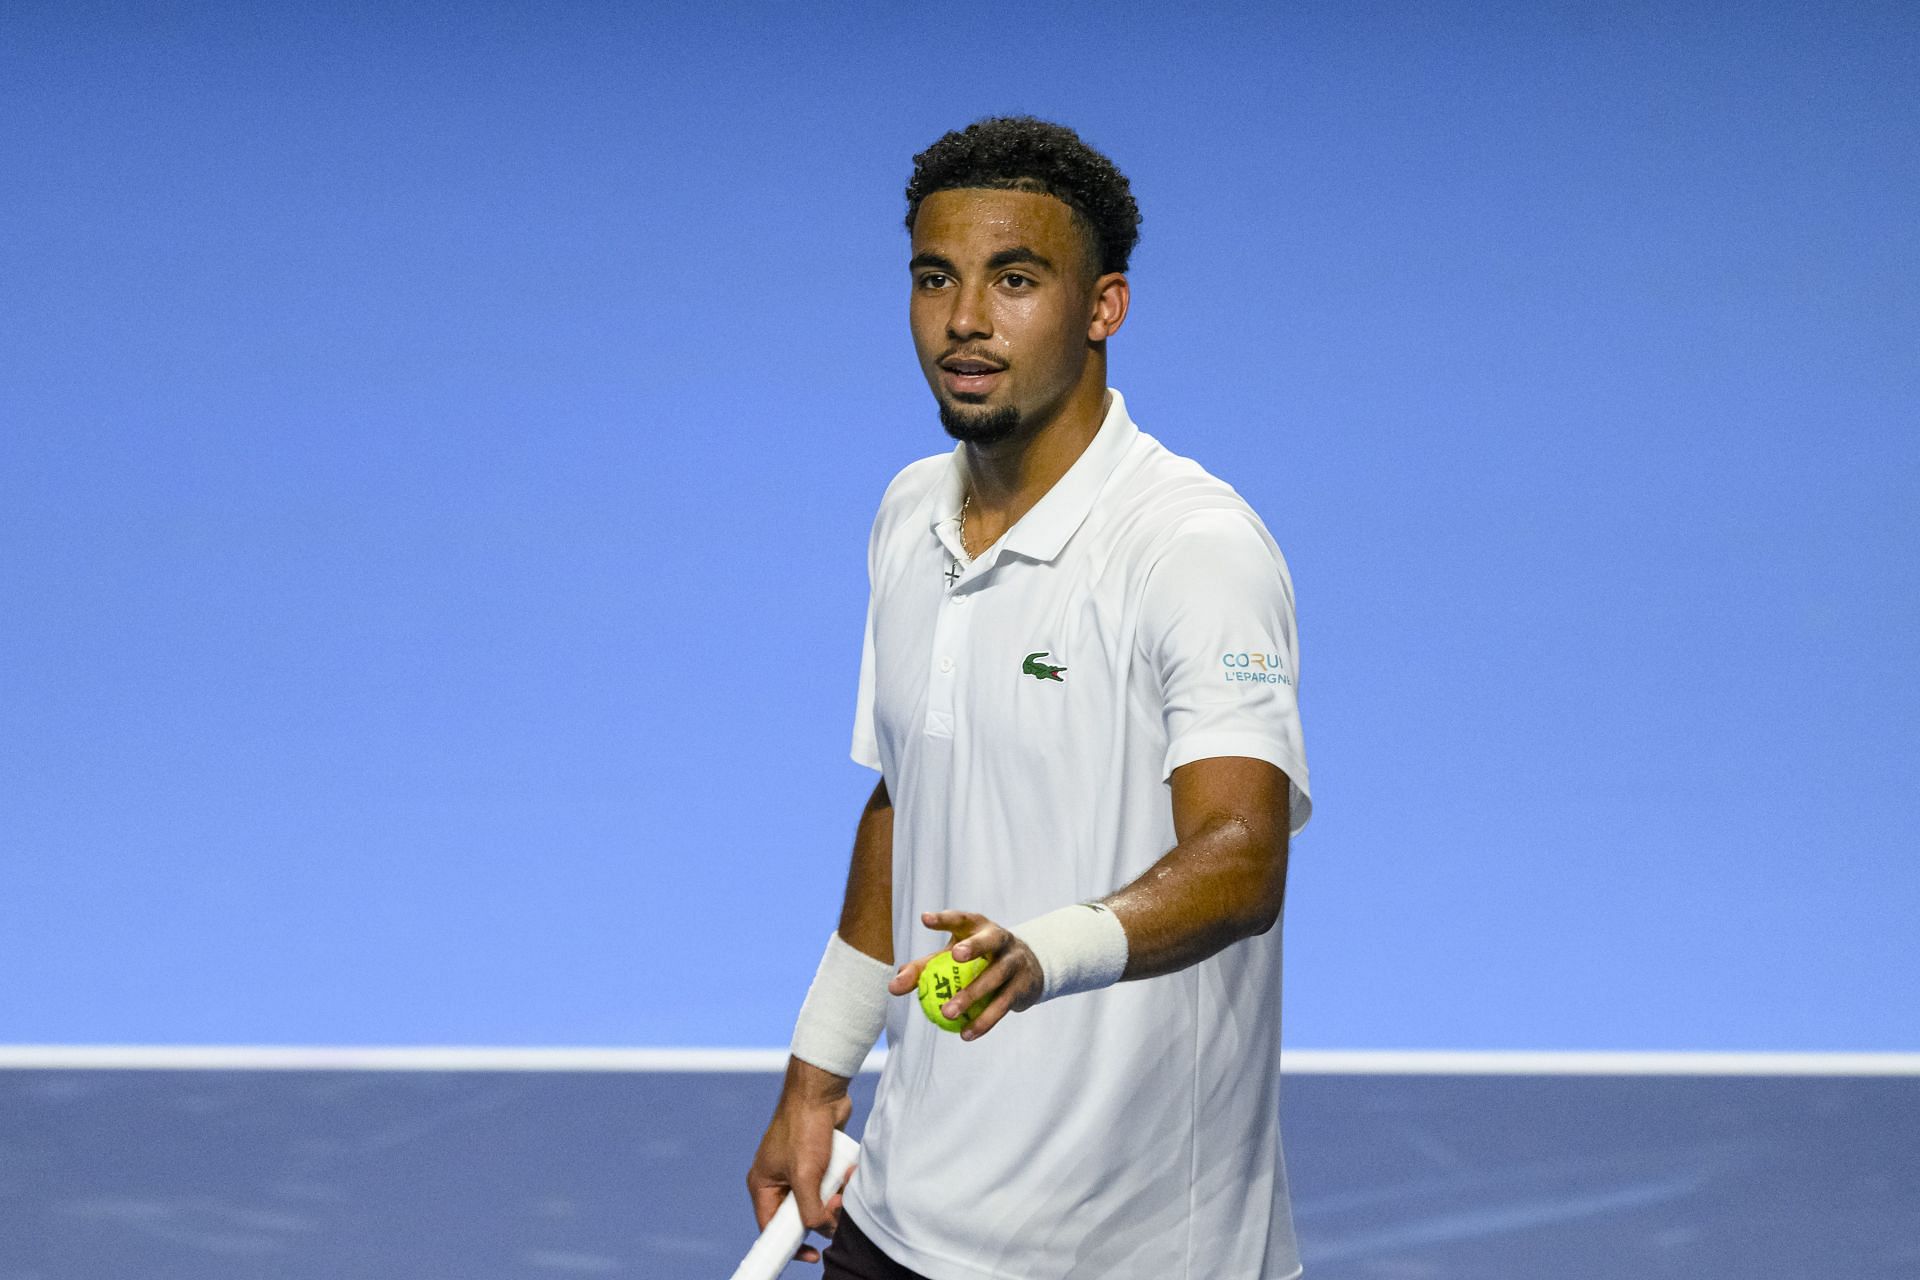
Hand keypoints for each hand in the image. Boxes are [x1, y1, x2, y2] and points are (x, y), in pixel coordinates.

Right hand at [746, 1058, 854, 1263]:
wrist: (822, 1091)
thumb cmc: (804, 1127)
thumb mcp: (805, 1175)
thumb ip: (810, 1209)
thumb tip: (823, 1230)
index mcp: (763, 1185)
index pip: (771, 1228)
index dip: (790, 1245)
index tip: (812, 1255)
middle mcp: (778, 1180)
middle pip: (800, 1217)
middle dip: (822, 1216)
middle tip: (837, 1207)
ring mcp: (799, 1171)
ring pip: (819, 1202)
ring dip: (835, 1198)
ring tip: (845, 1182)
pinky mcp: (817, 1162)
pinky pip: (829, 1185)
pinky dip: (840, 1183)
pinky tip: (850, 1172)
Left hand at [886, 910, 1045, 1040]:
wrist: (1026, 971)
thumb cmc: (977, 961)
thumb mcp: (951, 958)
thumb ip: (923, 969)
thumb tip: (893, 987)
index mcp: (979, 927)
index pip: (961, 919)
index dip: (944, 919)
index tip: (925, 920)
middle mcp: (1001, 939)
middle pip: (989, 940)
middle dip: (975, 945)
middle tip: (956, 955)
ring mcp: (1015, 961)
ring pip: (995, 977)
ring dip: (972, 995)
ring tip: (947, 1013)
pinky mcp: (1023, 985)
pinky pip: (1002, 1005)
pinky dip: (984, 1021)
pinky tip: (966, 1034)